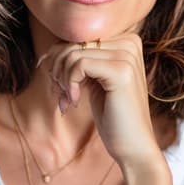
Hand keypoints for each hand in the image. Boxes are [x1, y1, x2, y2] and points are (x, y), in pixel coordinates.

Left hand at [37, 33, 160, 170]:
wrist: (133, 146)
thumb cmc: (112, 116)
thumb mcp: (94, 82)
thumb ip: (80, 61)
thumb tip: (49, 51)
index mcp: (126, 42)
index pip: (78, 37)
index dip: (59, 59)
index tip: (58, 85)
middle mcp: (129, 43)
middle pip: (73, 44)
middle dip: (58, 70)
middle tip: (60, 95)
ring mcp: (127, 56)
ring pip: (73, 54)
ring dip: (62, 80)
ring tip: (67, 100)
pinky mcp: (121, 71)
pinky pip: (78, 64)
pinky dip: (69, 83)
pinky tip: (74, 101)